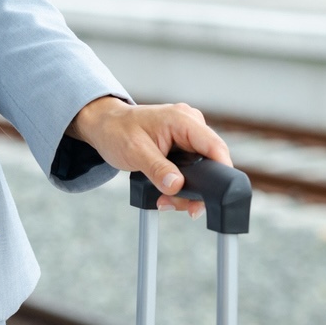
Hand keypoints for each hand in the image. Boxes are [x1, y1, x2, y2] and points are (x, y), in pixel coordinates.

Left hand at [67, 97, 231, 217]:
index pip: (215, 147)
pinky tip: (167, 195)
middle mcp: (191, 125)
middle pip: (212, 164)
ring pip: (203, 172)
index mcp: (182, 119)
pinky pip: (193, 171)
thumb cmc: (116, 130)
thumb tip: (177, 185)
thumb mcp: (134, 151)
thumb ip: (157, 168)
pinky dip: (182, 185)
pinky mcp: (184, 147)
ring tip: (164, 201)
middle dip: (197, 189)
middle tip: (173, 204)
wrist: (104, 126)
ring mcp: (188, 136)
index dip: (221, 173)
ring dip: (186, 192)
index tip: (213, 199)